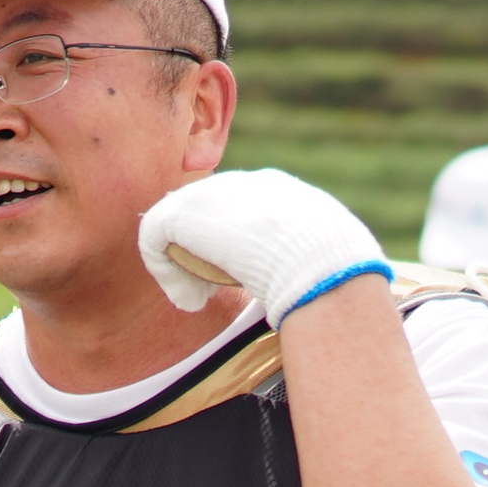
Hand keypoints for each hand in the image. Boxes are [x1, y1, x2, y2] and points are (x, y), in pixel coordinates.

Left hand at [137, 168, 384, 318]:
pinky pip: (153, 241)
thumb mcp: (330, 258)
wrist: (317, 258)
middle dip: (199, 255)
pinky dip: (166, 275)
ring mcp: (208, 194)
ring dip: (181, 268)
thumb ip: (314, 262)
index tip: (237, 278)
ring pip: (175, 230)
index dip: (228, 247)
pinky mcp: (181, 213)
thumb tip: (335, 292)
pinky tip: (189, 302)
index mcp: (276, 191)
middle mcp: (238, 184)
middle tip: (208, 292)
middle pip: (201, 216)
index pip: (235, 210)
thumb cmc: (334, 268)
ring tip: (196, 300)